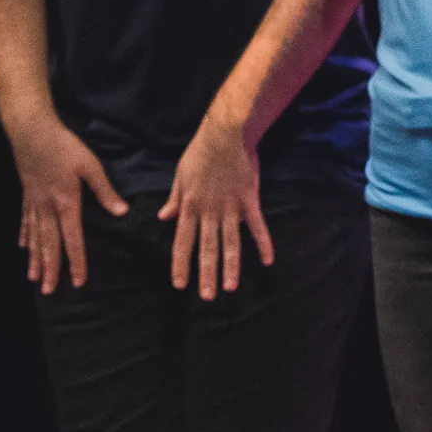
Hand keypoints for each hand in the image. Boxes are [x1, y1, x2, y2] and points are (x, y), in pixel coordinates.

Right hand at [8, 113, 128, 294]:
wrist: (32, 132)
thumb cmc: (65, 147)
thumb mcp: (90, 166)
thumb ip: (105, 191)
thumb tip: (122, 212)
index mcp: (67, 202)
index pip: (73, 239)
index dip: (77, 261)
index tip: (79, 281)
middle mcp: (48, 208)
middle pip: (49, 245)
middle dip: (50, 269)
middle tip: (49, 291)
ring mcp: (34, 203)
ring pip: (35, 237)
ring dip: (35, 259)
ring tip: (34, 278)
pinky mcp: (27, 196)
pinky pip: (25, 222)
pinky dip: (25, 237)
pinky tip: (23, 247)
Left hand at [158, 116, 271, 300]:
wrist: (225, 134)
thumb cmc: (200, 152)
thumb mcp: (180, 175)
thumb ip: (174, 199)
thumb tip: (163, 218)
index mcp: (189, 206)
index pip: (182, 242)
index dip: (181, 265)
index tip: (180, 284)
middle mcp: (208, 212)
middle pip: (206, 248)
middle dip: (206, 274)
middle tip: (207, 297)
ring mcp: (230, 208)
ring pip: (230, 243)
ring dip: (230, 266)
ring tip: (230, 287)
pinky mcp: (249, 201)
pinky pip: (257, 226)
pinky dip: (263, 243)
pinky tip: (268, 260)